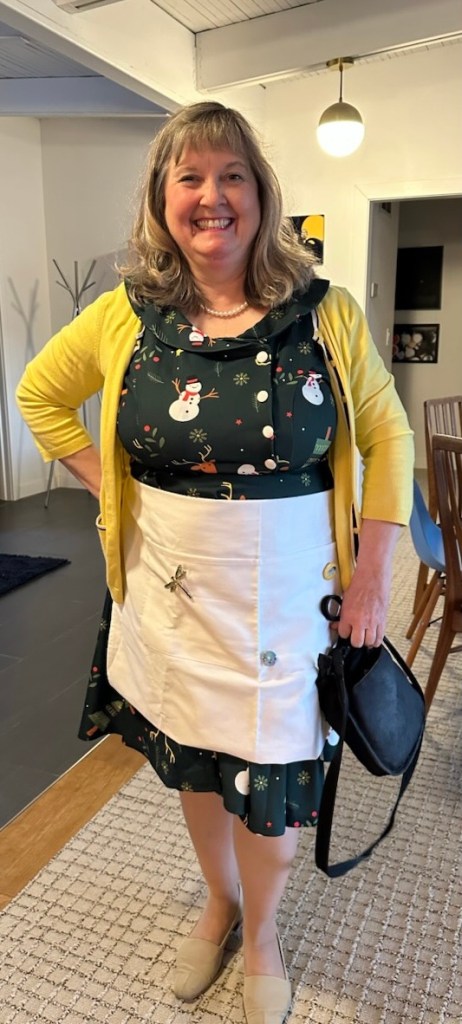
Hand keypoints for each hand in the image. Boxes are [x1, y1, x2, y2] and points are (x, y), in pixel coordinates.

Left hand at [332, 518, 400, 646]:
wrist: (373, 576)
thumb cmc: (359, 584)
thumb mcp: (345, 600)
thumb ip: (342, 614)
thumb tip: (337, 623)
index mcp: (349, 615)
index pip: (343, 634)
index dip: (343, 633)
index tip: (344, 630)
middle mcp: (361, 621)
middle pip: (357, 642)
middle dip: (354, 640)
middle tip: (354, 636)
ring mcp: (373, 622)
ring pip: (369, 642)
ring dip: (366, 641)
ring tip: (364, 637)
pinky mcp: (382, 620)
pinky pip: (380, 637)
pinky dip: (376, 640)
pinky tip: (373, 638)